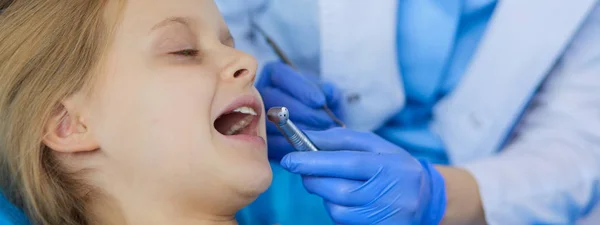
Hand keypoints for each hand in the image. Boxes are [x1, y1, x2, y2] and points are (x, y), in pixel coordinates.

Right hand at [256, 61, 343, 159]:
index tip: (320, 102)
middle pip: (273, 96)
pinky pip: (272, 141)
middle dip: (302, 111)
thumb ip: (330, 92)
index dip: (301, 88)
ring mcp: (257, 115)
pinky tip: (308, 144)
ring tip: (321, 133)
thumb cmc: (324, 110)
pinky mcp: (260, 138)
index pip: (281, 74)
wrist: (323, 132)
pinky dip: (292, 143)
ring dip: (299, 128)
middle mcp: (262, 92)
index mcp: (276, 75)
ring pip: (271, 119)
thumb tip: (325, 93)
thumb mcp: (331, 97)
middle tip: (324, 121)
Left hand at [280, 128, 446, 224]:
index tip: (290, 159)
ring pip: (338, 210)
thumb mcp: (375, 145)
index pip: (347, 162)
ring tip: (332, 184)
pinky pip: (345, 222)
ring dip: (325, 196)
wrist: (425, 197)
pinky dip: (337, 209)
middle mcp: (392, 192)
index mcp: (391, 164)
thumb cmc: (393, 166)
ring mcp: (387, 216)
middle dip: (313, 179)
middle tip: (302, 170)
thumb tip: (306, 137)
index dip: (315, 161)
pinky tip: (347, 200)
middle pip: (339, 190)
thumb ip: (341, 139)